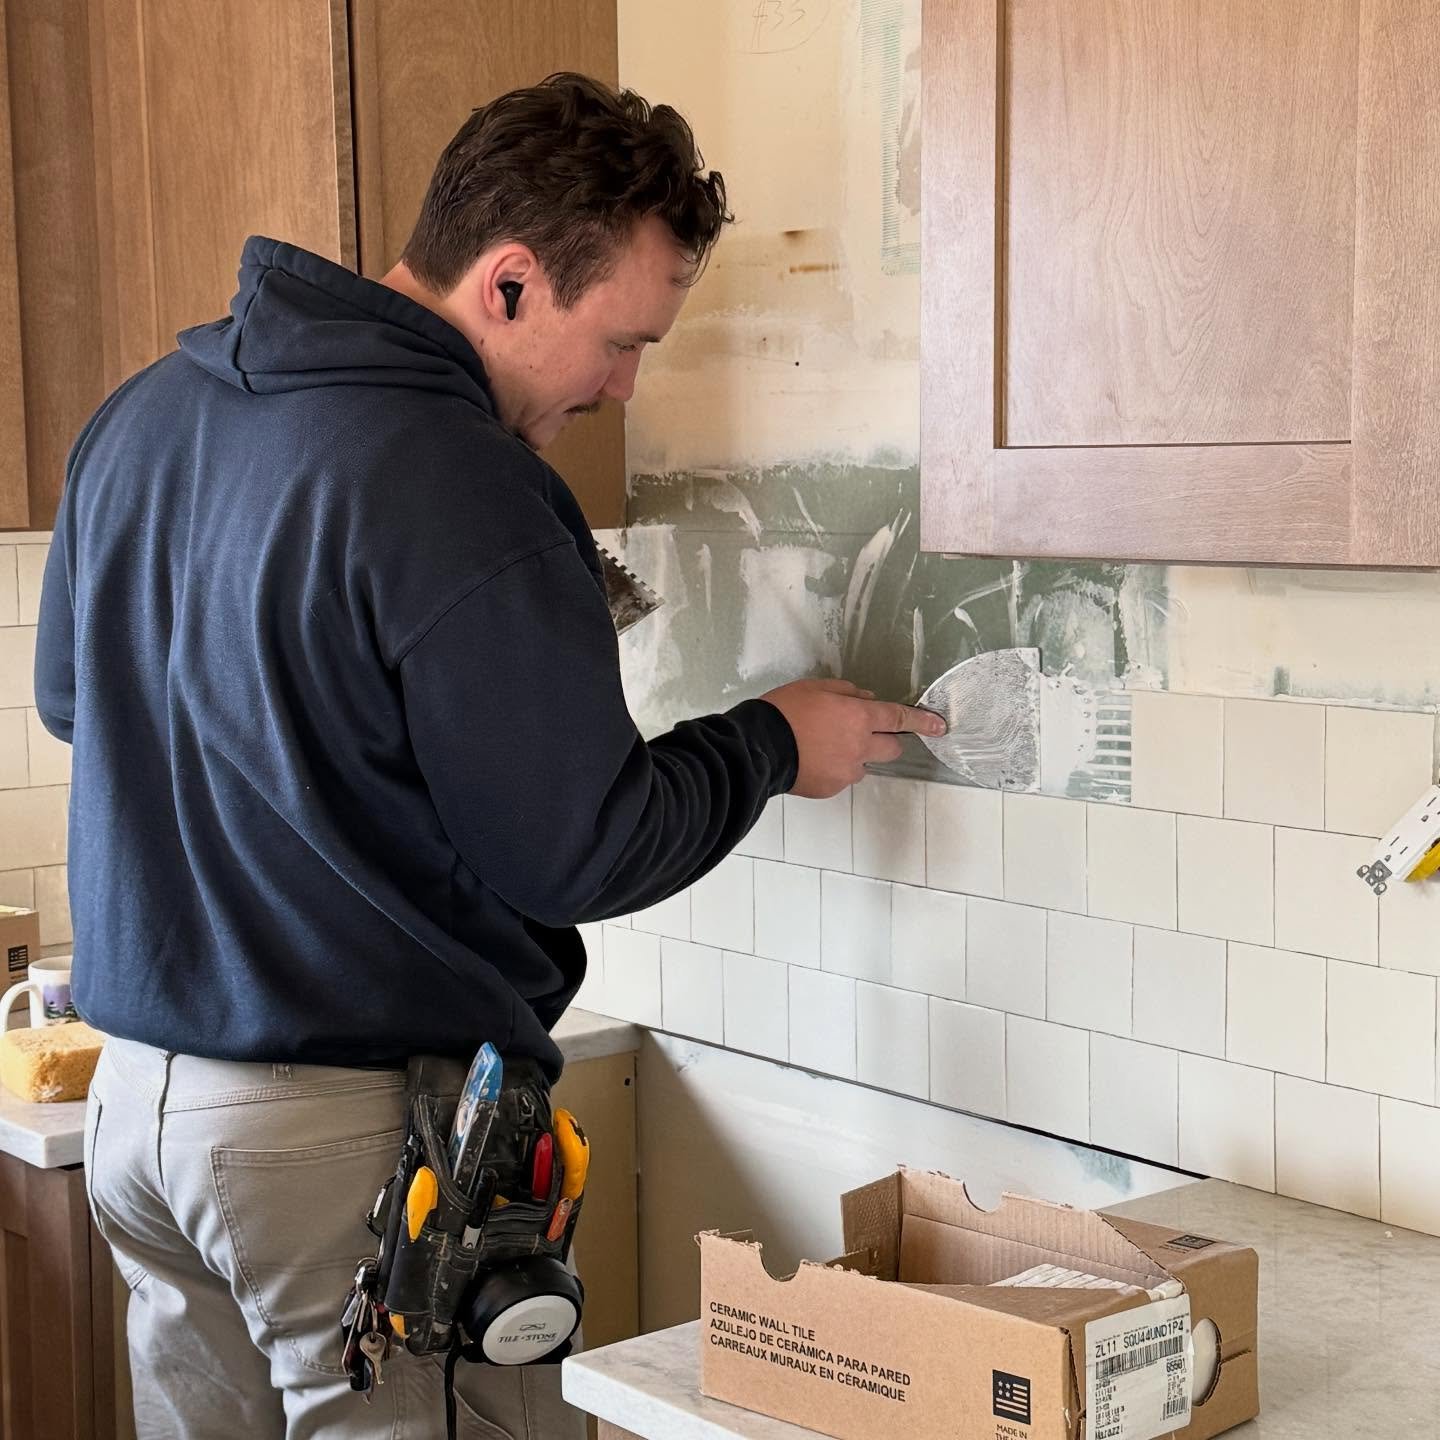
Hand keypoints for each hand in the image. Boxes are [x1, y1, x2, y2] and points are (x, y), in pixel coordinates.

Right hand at [760, 679, 946, 798]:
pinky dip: (835, 769)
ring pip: (865, 764)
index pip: (899, 718)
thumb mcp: (815, 688)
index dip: (922, 721)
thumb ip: (847, 692)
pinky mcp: (832, 788)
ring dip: (856, 755)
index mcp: (858, 717)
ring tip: (824, 746)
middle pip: (891, 748)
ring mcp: (847, 771)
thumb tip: (867, 700)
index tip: (940, 725)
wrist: (758, 747)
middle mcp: (859, 747)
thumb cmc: (785, 711)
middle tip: (863, 732)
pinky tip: (812, 760)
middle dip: (886, 739)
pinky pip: (843, 777)